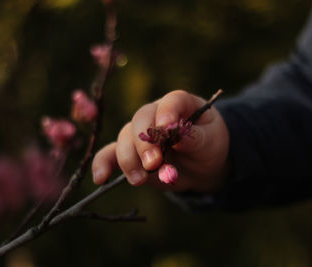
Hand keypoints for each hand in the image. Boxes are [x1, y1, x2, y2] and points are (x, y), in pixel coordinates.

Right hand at [92, 90, 229, 192]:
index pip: (172, 101)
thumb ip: (196, 138)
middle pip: (141, 120)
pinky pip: (111, 154)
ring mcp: (139, 134)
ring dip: (129, 159)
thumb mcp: (211, 141)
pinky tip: (100, 178)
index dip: (167, 112)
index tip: (166, 127)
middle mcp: (155, 114)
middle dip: (145, 143)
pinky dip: (103, 164)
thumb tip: (178, 137)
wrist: (202, 165)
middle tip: (154, 163)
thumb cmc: (209, 145)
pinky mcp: (131, 154)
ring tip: (140, 180)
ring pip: (124, 139)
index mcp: (179, 104)